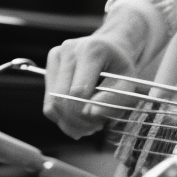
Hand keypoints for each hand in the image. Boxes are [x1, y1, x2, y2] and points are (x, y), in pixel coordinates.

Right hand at [43, 5, 153, 138]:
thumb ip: (113, 99)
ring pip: (51, 103)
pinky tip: (78, 118)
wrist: (111, 48)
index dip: (85, 114)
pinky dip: (61, 117)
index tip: (100, 123)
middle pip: (61, 99)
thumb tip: (91, 114)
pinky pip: (48, 102)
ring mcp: (56, 56)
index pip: (78, 91)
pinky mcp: (49, 66)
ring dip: (68, 123)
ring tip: (88, 126)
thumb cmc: (120, 68)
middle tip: (95, 128)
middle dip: (76, 121)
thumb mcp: (128, 83)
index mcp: (91, 51)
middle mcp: (69, 50)